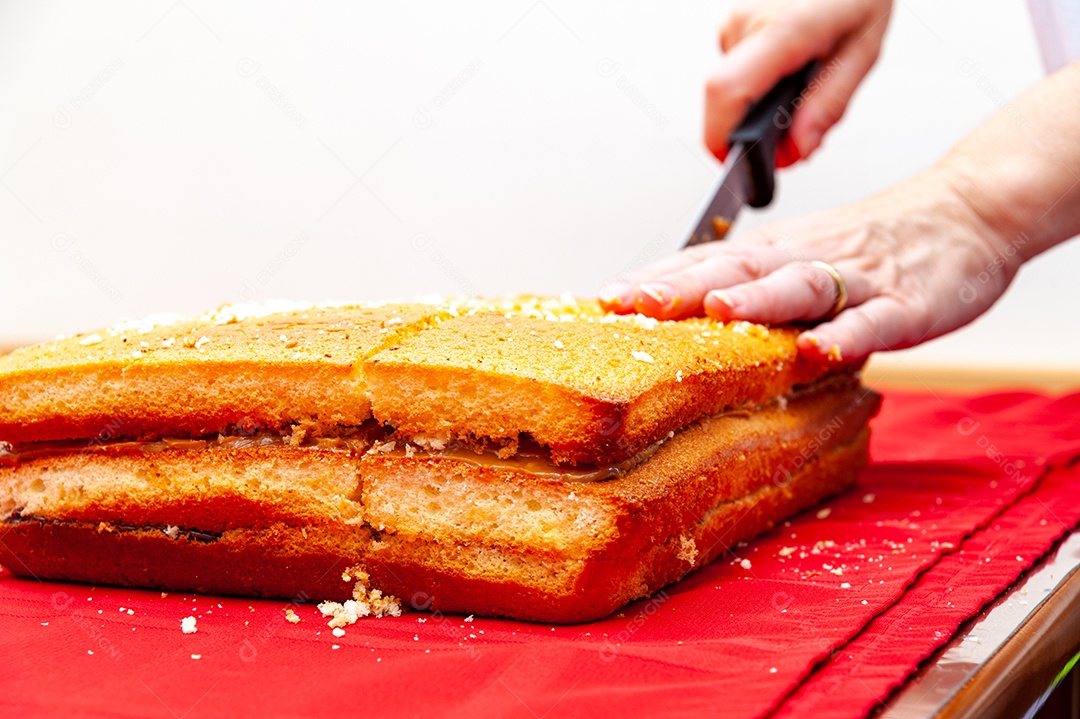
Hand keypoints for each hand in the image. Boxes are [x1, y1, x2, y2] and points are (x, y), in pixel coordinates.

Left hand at [598, 170, 1021, 361]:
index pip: (706, 262)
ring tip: (718, 312)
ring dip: (758, 299)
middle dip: (685, 288)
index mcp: (776, 251)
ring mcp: (858, 279)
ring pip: (801, 286)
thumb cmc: (874, 242)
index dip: (658, 280)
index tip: (607, 298)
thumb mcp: (801, 254)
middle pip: (739, 269)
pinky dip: (847, 336)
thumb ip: (751, 283)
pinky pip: (875, 322)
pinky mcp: (908, 304)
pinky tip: (818, 351)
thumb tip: (682, 311)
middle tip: (635, 303)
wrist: (967, 210)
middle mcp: (806, 257)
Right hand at [707, 0, 891, 165]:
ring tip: (801, 76)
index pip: (726, 92)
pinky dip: (760, 81)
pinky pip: (737, 70)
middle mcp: (747, 23)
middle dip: (753, 127)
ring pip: (732, 89)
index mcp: (783, 30)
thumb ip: (829, 104)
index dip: (721, 136)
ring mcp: (735, 21)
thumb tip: (797, 149)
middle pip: (727, 101)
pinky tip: (789, 62)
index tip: (736, 161)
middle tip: (797, 123)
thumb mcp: (862, 50)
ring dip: (761, 101)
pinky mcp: (733, 23)